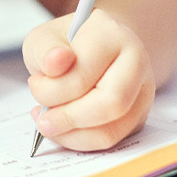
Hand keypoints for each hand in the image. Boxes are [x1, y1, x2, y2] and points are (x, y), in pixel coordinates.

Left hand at [23, 9, 153, 150]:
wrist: (91, 50)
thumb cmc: (65, 45)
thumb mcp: (45, 38)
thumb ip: (45, 50)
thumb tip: (56, 62)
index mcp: (112, 35)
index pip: (85, 73)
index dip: (53, 89)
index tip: (34, 84)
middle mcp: (136, 62)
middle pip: (111, 103)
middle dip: (69, 117)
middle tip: (42, 119)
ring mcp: (141, 92)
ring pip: (112, 129)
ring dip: (72, 134)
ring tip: (48, 122)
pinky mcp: (137, 116)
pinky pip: (111, 140)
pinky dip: (80, 140)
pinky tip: (63, 127)